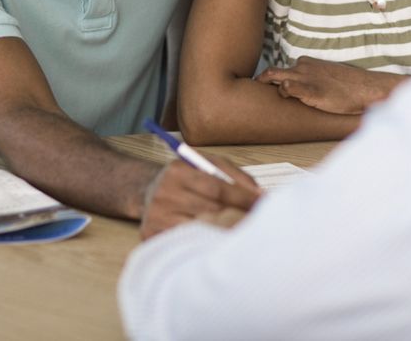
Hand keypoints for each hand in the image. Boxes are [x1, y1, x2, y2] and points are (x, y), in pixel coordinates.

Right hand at [139, 157, 259, 239]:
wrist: (148, 191)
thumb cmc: (187, 179)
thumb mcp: (207, 165)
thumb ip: (234, 175)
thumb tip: (260, 195)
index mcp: (178, 171)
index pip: (217, 188)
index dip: (243, 198)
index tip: (262, 205)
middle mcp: (164, 194)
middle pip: (210, 211)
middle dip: (239, 217)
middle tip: (260, 223)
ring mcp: (156, 217)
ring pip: (201, 230)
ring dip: (226, 233)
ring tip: (244, 235)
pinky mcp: (152, 236)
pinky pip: (187, 244)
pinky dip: (207, 244)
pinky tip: (221, 244)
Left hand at [255, 57, 403, 114]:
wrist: (364, 88)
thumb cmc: (348, 86)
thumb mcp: (327, 77)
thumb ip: (313, 79)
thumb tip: (302, 89)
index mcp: (306, 64)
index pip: (280, 70)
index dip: (269, 81)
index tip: (260, 90)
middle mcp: (303, 68)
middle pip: (272, 72)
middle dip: (259, 82)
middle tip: (248, 93)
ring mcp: (306, 78)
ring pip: (275, 77)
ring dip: (265, 86)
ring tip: (254, 99)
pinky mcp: (311, 90)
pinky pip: (288, 88)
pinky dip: (281, 91)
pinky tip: (281, 97)